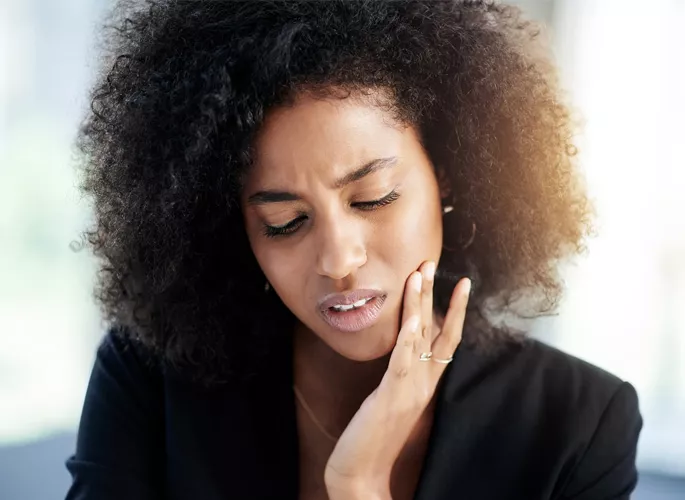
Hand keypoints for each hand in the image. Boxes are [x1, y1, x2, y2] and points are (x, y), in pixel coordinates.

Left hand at [324, 261, 470, 496]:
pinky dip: (406, 339)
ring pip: (419, 338)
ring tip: (420, 273)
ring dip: (420, 304)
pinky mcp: (390, 398)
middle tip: (433, 261)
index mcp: (425, 383)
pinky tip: (408, 320)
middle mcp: (422, 383)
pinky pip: (401, 362)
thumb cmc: (375, 439)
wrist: (362, 477)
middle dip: (434, 294)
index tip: (459, 282)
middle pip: (435, 329)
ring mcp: (408, 390)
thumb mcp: (393, 401)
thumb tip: (404, 354)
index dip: (454, 309)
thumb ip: (403, 378)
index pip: (446, 338)